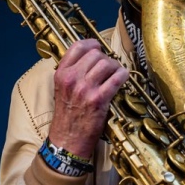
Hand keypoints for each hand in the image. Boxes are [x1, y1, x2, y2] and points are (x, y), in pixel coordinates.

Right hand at [49, 39, 128, 157]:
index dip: (92, 44)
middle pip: (96, 54)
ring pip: (107, 63)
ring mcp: (85, 88)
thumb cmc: (67, 116)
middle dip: (106, 58)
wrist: (67, 140)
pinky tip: (123, 78)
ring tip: (115, 74)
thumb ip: (72, 73)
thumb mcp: (61, 89)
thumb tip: (91, 58)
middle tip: (109, 68)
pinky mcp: (98, 99)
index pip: (78, 46)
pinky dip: (123, 75)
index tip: (98, 48)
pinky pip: (117, 78)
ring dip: (115, 67)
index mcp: (61, 74)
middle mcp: (72, 78)